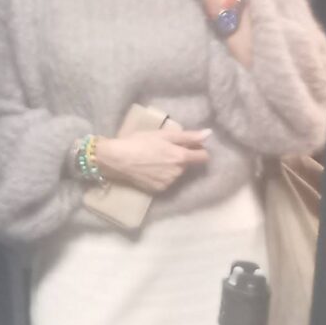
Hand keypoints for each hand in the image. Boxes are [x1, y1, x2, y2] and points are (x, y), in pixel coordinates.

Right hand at [95, 126, 210, 193]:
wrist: (116, 159)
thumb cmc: (139, 142)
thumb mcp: (163, 135)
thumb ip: (188, 136)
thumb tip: (208, 134)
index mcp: (181, 158)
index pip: (203, 157)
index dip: (199, 150)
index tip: (189, 146)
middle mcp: (178, 173)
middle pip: (187, 165)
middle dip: (180, 158)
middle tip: (163, 149)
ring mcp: (168, 183)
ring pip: (176, 174)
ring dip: (170, 167)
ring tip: (154, 159)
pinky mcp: (158, 189)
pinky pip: (166, 181)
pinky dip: (161, 176)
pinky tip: (149, 169)